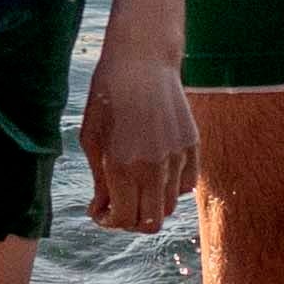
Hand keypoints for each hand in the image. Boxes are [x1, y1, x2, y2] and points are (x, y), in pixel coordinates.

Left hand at [74, 26, 198, 233]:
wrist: (142, 60)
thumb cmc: (107, 96)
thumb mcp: (91, 137)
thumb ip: (99, 180)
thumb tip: (102, 209)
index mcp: (122, 166)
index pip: (123, 219)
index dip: (109, 222)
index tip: (100, 211)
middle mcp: (153, 167)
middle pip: (150, 222)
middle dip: (129, 221)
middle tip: (117, 205)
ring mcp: (177, 157)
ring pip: (170, 207)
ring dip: (150, 205)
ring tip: (134, 187)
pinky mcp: (193, 147)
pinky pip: (187, 185)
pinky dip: (171, 188)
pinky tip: (154, 171)